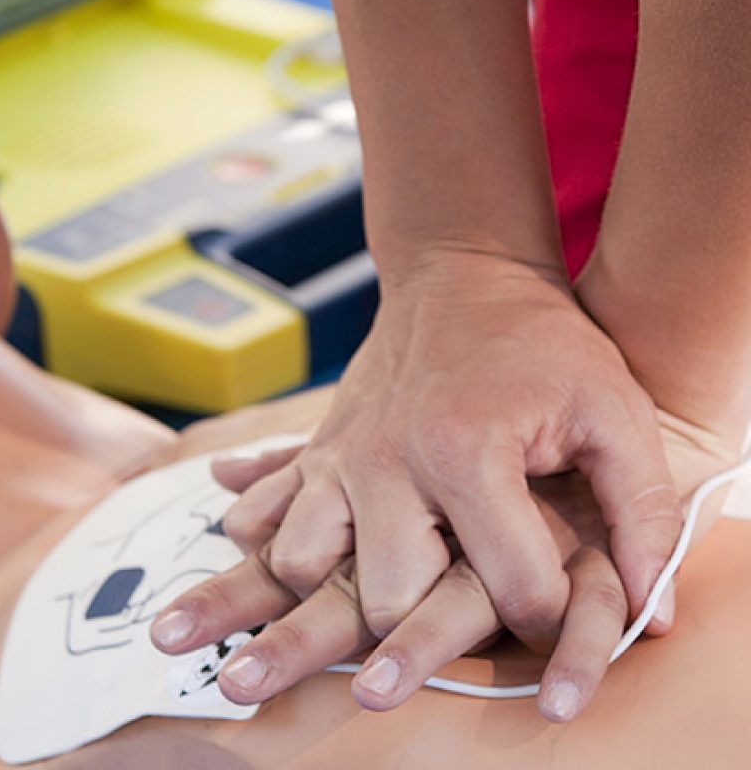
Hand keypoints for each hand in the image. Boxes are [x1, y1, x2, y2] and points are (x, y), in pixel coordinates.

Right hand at [182, 253, 681, 650]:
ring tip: (364, 607)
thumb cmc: (542, 345)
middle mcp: (387, 462)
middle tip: (458, 618)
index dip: (553, 618)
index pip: (515, 590)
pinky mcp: (318, 450)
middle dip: (428, 636)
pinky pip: (263, 512)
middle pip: (389, 604)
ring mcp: (342, 456)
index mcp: (467, 454)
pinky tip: (276, 553)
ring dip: (331, 602)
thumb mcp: (616, 412)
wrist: (461, 277)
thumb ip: (644, 511)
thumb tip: (650, 612)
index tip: (558, 605)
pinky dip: (265, 543)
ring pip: (302, 567)